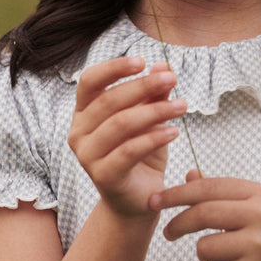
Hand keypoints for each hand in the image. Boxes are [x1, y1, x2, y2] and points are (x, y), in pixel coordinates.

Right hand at [68, 57, 186, 217]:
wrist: (140, 199)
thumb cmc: (142, 155)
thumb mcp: (150, 120)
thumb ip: (153, 94)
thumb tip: (163, 65)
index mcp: (84, 113)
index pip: (90, 81)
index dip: (114, 68)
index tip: (142, 61)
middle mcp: (79, 132)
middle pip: (109, 100)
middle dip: (144, 86)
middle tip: (172, 79)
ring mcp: (87, 156)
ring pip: (121, 124)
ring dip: (155, 110)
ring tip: (182, 105)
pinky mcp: (103, 176)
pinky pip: (129, 150)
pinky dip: (154, 138)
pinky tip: (174, 132)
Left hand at [156, 171, 260, 260]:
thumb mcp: (255, 208)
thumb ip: (221, 193)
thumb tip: (190, 175)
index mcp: (257, 194)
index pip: (207, 188)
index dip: (176, 193)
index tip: (155, 200)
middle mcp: (259, 215)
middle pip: (201, 214)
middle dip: (178, 224)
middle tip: (168, 233)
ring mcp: (257, 243)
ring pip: (204, 247)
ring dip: (206, 255)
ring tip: (227, 257)